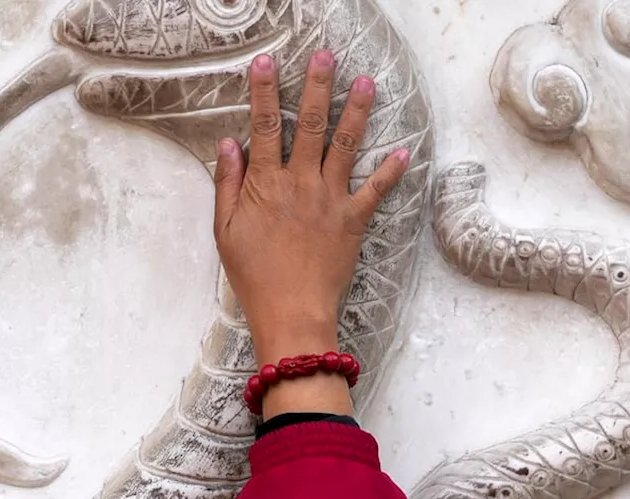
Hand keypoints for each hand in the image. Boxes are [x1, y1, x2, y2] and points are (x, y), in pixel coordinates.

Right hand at [213, 50, 410, 419]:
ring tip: (366, 82)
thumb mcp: (225, 231)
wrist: (292, 311)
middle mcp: (300, 182)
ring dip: (356, 111)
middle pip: (308, 124)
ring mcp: (330, 199)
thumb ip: (227, 184)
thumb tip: (228, 144)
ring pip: (345, 145)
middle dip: (316, 86)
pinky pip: (375, 189)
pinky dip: (391, 170)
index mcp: (265, 183)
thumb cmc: (253, 276)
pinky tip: (404, 150)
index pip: (263, 127)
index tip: (265, 62)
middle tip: (325, 56)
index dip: (263, 92)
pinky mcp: (353, 219)